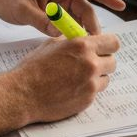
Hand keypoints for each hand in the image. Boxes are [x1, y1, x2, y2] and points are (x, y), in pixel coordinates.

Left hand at [0, 0, 125, 35]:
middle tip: (93, 43)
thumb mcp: (23, 9)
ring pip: (78, 17)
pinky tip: (71, 45)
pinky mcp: (53, 12)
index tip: (121, 5)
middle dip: (91, 24)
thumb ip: (41, 20)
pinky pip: (69, 22)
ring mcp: (58, 2)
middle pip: (85, 7)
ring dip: (81, 30)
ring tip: (83, 47)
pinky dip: (72, 32)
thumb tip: (58, 34)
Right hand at [7, 33, 121, 123]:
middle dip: (102, 61)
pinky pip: (97, 92)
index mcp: (82, 46)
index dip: (108, 45)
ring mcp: (90, 83)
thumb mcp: (52, 44)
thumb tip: (83, 36)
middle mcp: (90, 63)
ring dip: (97, 77)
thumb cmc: (34, 68)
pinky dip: (88, 89)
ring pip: (106, 78)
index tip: (103, 48)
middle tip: (89, 64)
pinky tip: (73, 88)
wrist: (23, 93)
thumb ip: (72, 40)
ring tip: (78, 77)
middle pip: (112, 61)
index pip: (113, 42)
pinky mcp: (88, 99)